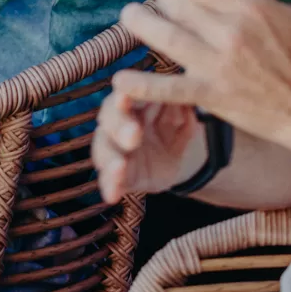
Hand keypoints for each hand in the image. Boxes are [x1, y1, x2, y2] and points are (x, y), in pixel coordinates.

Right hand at [93, 77, 205, 200]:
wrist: (176, 160)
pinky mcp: (119, 176)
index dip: (124, 97)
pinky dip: (110, 187)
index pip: (124, 95)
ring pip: (103, 152)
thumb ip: (184, 113)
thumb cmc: (173, 129)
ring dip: (110, 160)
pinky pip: (109, 181)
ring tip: (119, 167)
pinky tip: (112, 196)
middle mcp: (118, 125)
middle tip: (135, 135)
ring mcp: (116, 151)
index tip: (126, 98)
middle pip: (109, 121)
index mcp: (133, 104)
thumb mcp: (183, 120)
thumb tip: (186, 105)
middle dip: (120, 128)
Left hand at [112, 0, 290, 151]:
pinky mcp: (210, 95)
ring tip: (130, 18)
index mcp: (250, 7)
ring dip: (140, 24)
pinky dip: (140, 84)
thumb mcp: (284, 15)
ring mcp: (217, 65)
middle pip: (176, 4)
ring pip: (164, 36)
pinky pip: (167, 88)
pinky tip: (120, 79)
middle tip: (159, 2)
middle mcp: (230, 32)